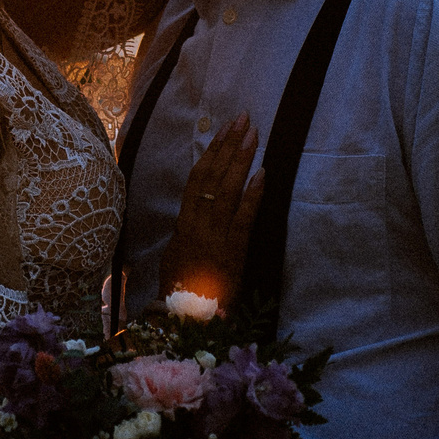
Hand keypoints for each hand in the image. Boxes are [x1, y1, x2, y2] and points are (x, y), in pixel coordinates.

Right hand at [159, 113, 261, 310]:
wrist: (184, 318)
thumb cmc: (179, 290)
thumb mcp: (175, 255)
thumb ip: (186, 231)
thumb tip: (193, 214)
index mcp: (184, 222)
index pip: (197, 178)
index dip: (211, 151)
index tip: (223, 129)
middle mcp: (198, 223)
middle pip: (213, 175)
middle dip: (229, 145)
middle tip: (243, 120)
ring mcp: (216, 236)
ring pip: (227, 190)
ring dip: (241, 160)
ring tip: (253, 135)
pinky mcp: (233, 251)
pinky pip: (243, 218)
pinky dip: (253, 194)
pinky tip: (262, 173)